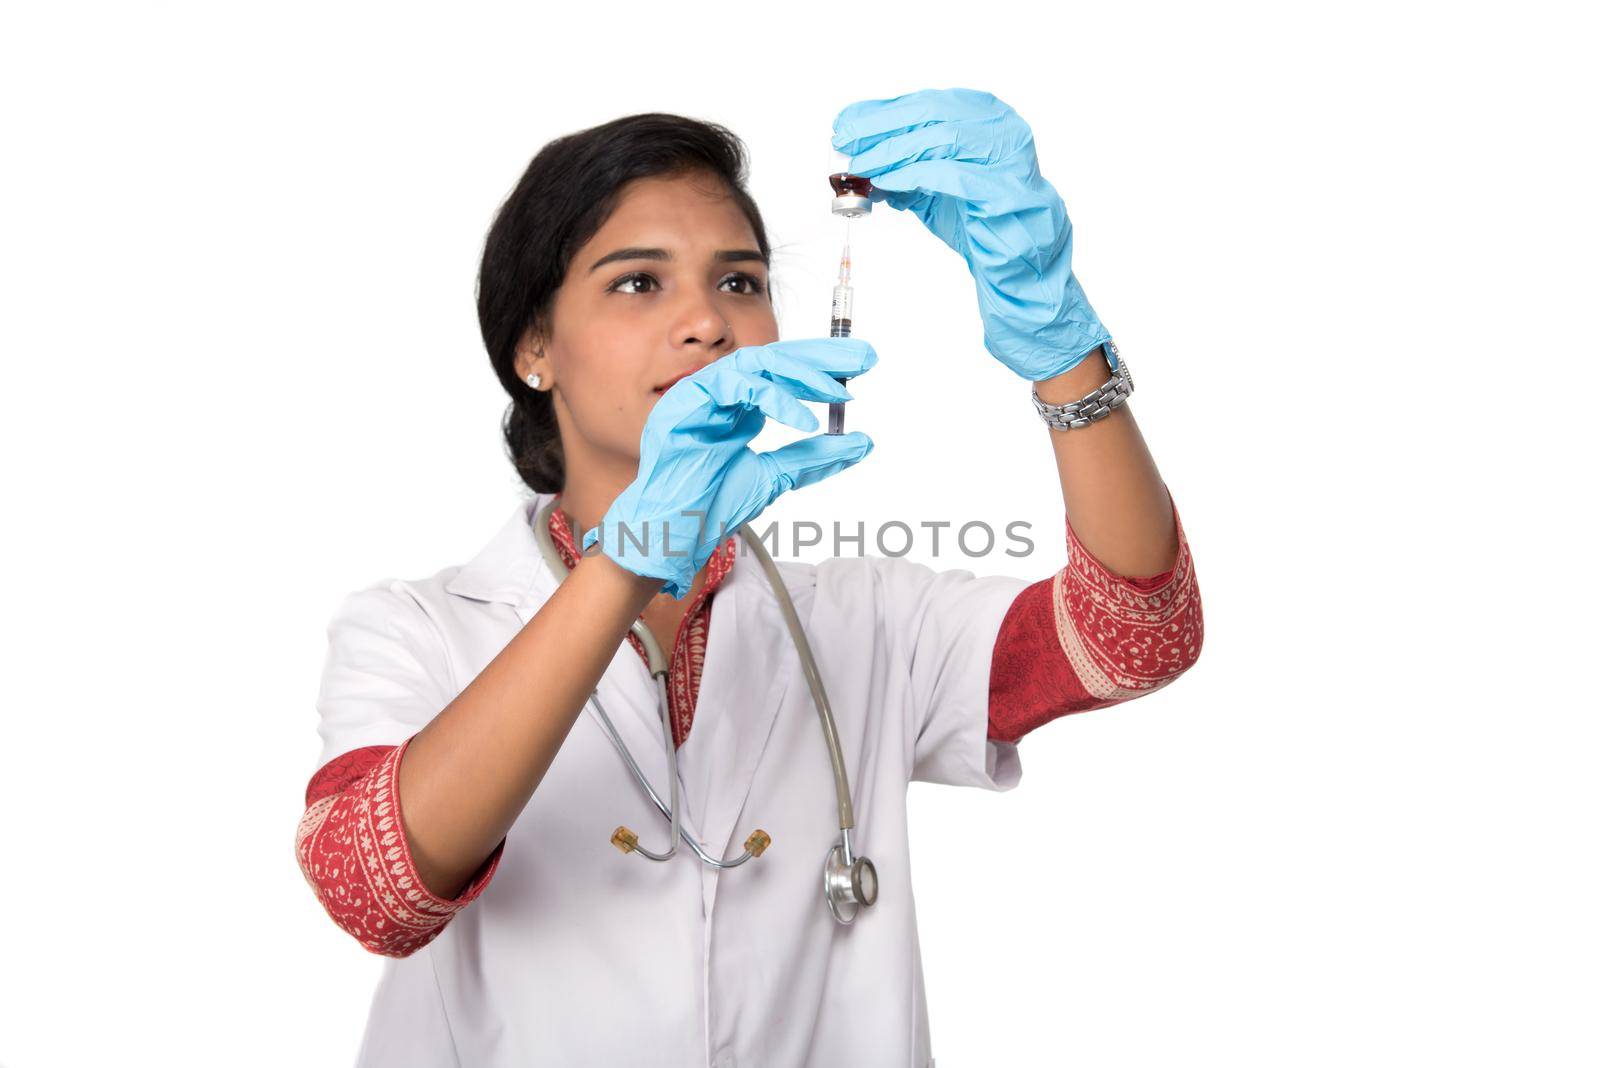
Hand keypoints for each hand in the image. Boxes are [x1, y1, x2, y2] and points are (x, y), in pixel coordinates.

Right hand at [583, 338, 877, 598]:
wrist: (676, 532)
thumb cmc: (711, 505)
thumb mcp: (775, 477)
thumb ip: (813, 457)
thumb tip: (861, 442)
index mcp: (739, 406)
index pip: (784, 372)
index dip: (823, 366)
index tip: (862, 365)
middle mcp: (721, 393)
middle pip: (774, 357)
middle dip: (821, 356)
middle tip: (864, 356)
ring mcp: (701, 394)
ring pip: (756, 363)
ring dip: (801, 374)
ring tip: (836, 391)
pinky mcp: (686, 402)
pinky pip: (735, 384)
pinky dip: (773, 398)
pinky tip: (802, 420)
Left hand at [831, 87, 1112, 381]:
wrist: (1020, 265)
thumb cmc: (980, 222)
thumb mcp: (933, 187)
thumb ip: (903, 168)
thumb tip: (858, 158)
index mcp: (985, 114)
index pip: (925, 102)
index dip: (881, 111)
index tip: (845, 123)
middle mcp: (1001, 126)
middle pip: (930, 113)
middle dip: (880, 127)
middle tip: (844, 141)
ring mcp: (1008, 154)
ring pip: (940, 138)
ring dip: (893, 151)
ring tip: (860, 164)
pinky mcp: (1006, 188)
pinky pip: (952, 174)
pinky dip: (913, 175)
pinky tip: (887, 183)